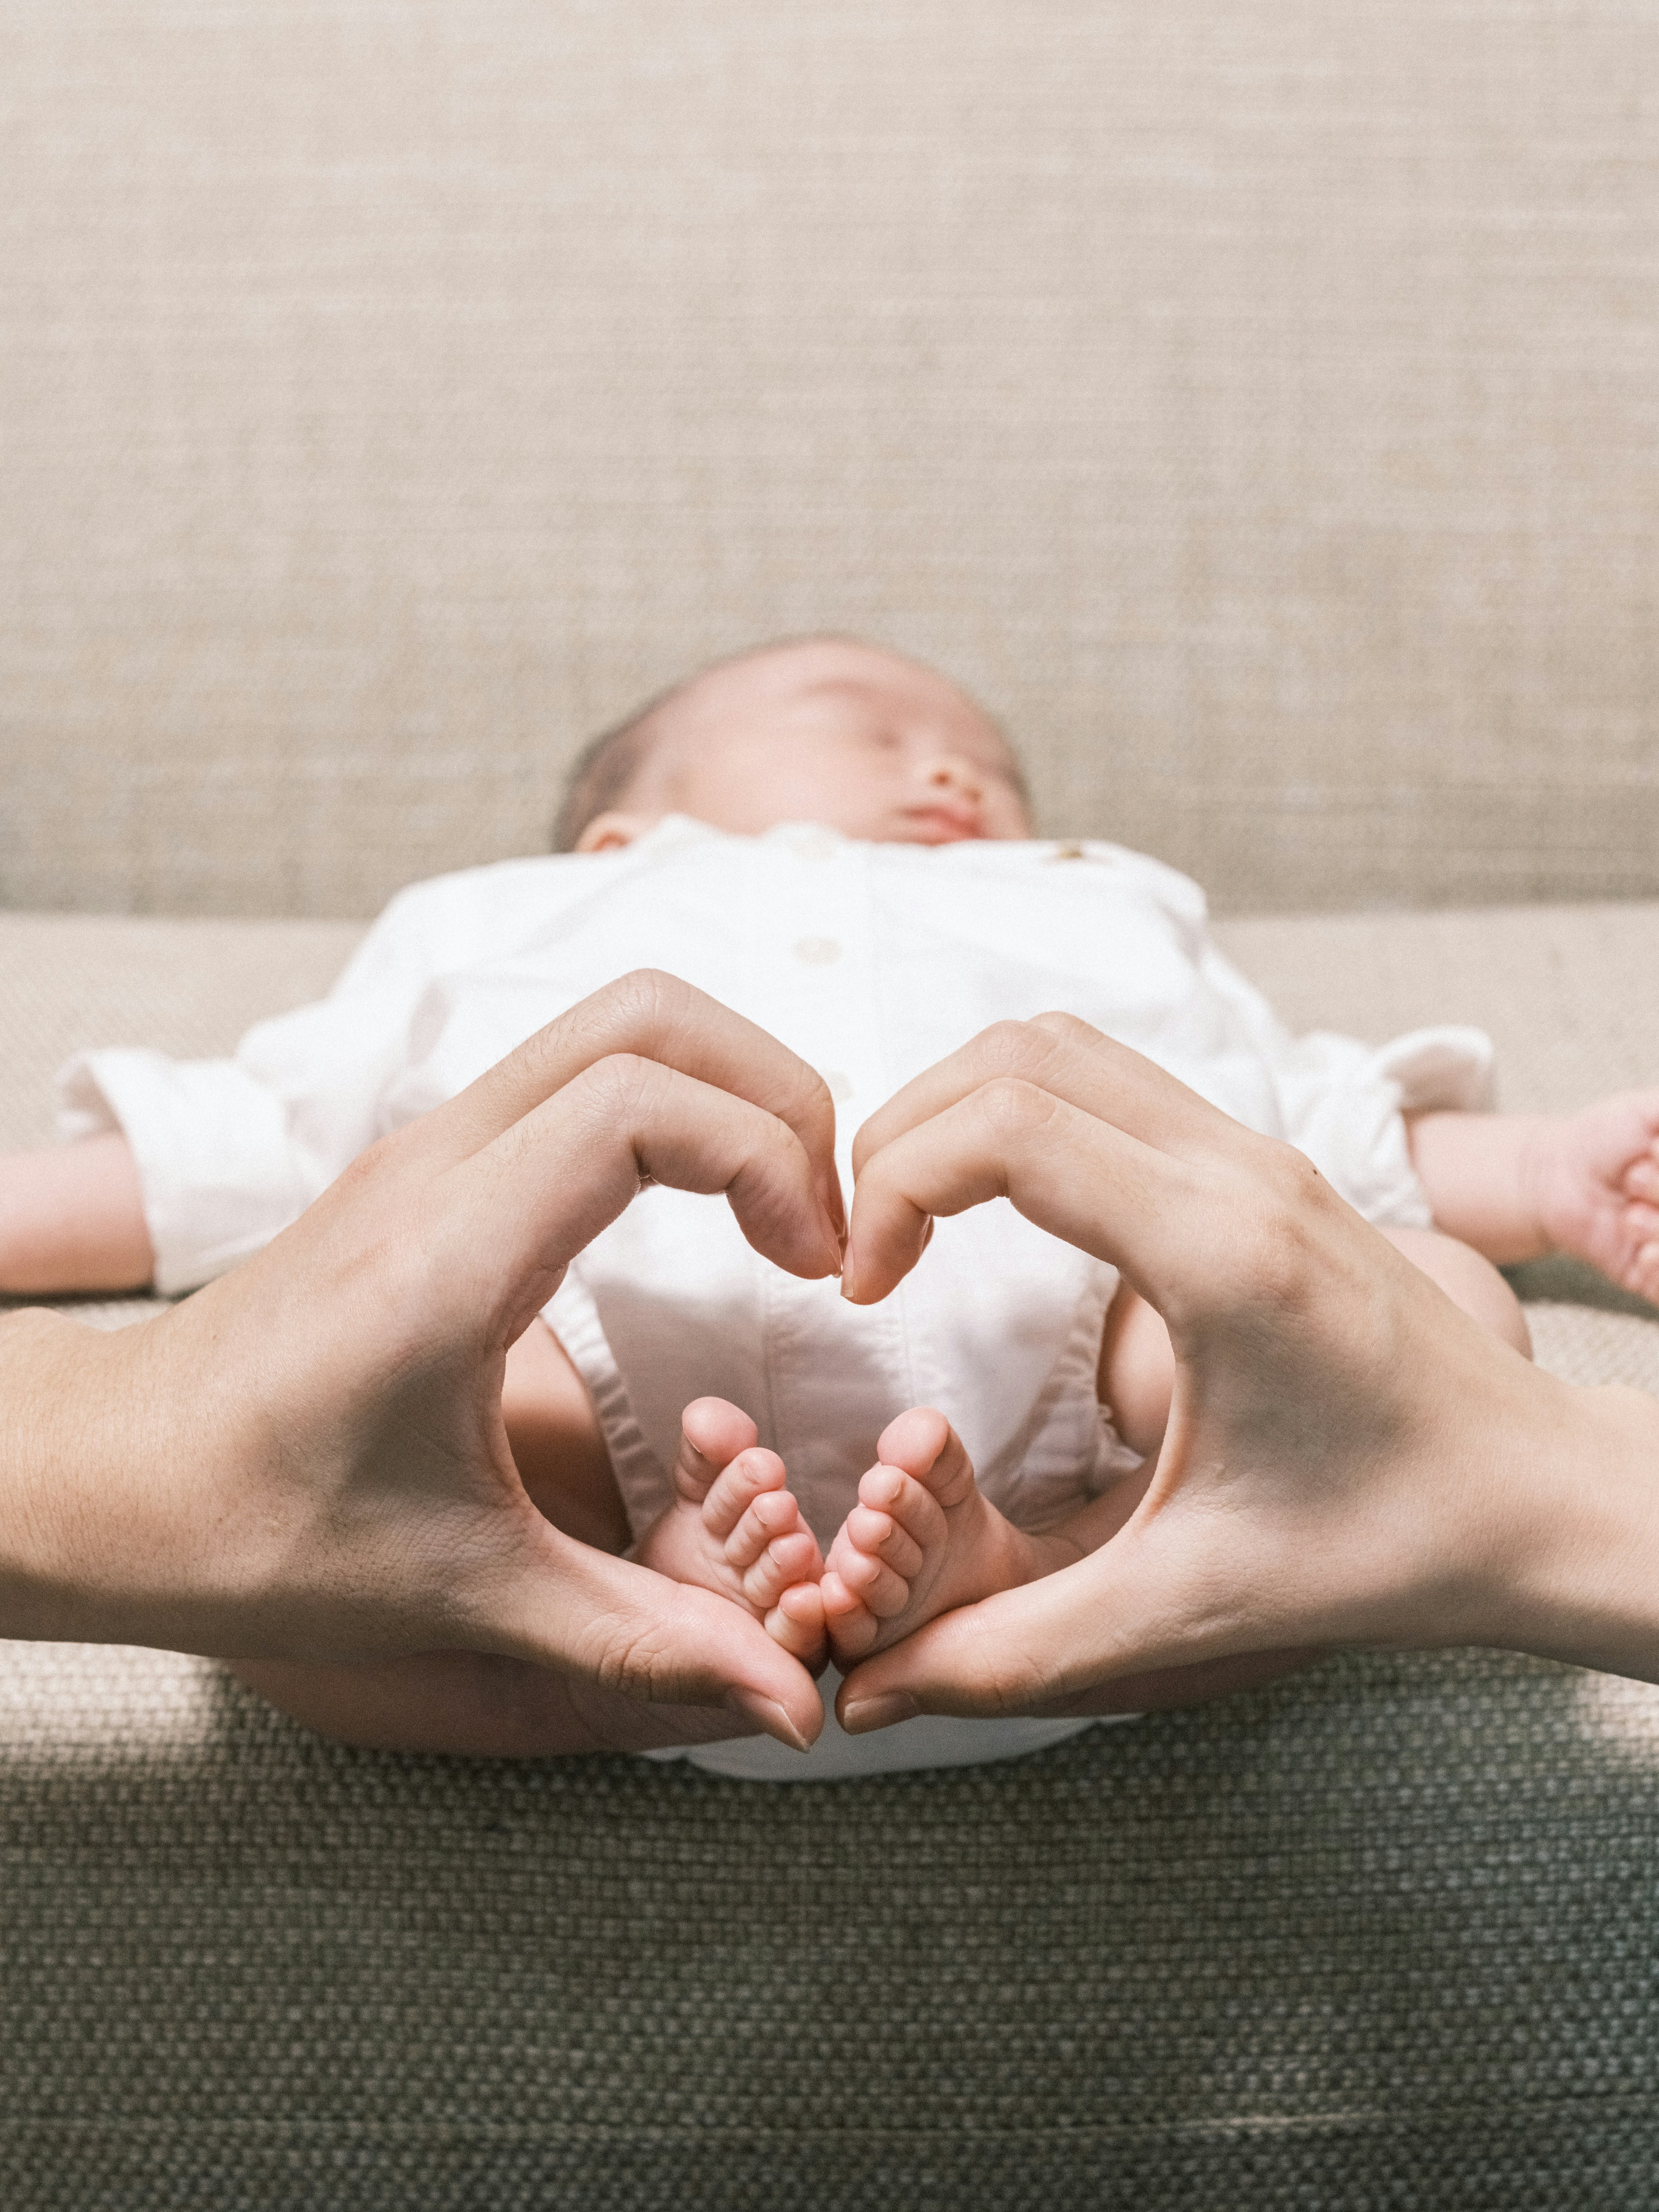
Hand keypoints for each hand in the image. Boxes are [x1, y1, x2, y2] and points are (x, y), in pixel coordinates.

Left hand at [0, 972, 844, 1750]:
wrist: (107, 1481)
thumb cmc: (255, 1532)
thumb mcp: (463, 1593)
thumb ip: (642, 1642)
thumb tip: (790, 1700)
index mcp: (450, 1258)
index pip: (640, 1103)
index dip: (766, 1155)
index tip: (812, 1263)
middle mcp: (436, 1168)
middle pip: (647, 1016)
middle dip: (773, 1090)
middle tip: (820, 1220)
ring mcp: (425, 1150)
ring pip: (612, 1025)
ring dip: (725, 1091)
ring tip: (780, 1215)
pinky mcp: (424, 1164)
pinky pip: (574, 1071)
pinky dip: (670, 1108)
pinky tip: (700, 1218)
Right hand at [833, 1016, 1658, 1732]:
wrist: (1537, 1500)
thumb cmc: (1386, 1548)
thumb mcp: (1185, 1607)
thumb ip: (1014, 1651)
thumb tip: (867, 1693)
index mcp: (1218, 1254)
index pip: (1008, 1128)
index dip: (893, 1184)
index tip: (865, 1284)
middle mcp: (1240, 1172)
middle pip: (1018, 1054)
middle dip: (904, 1129)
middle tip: (868, 1243)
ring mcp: (1259, 1155)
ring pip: (1064, 1047)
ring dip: (961, 1109)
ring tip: (913, 1218)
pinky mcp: (1264, 1166)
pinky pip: (1112, 1082)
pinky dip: (1023, 1115)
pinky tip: (999, 1215)